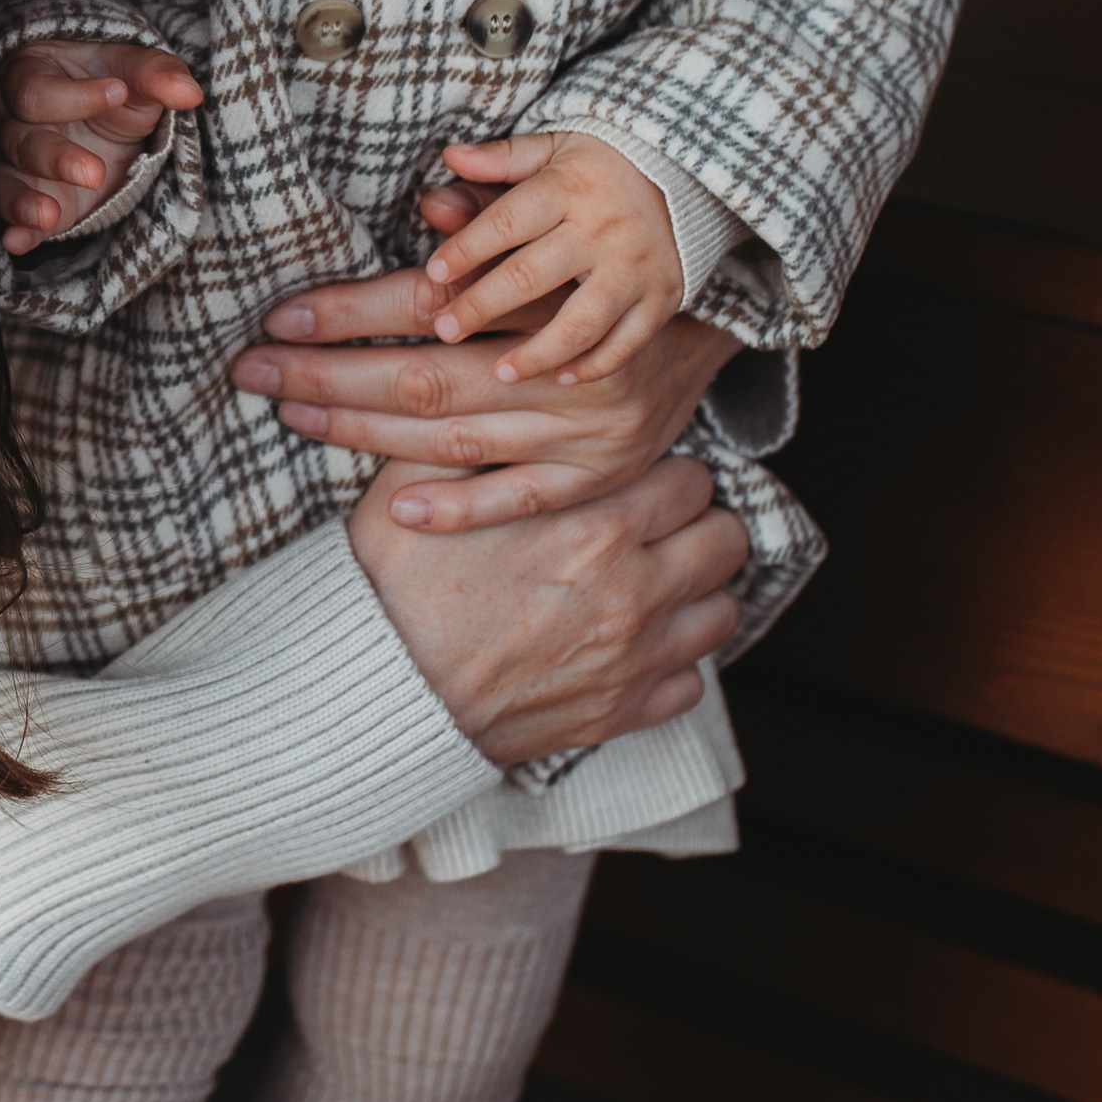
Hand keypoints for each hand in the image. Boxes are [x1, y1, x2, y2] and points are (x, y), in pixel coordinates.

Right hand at [0, 39, 200, 255]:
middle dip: (55, 158)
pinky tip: (18, 242)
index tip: (118, 93)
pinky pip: (9, 216)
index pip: (35, 89)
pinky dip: (15, 231)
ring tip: (49, 215)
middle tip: (95, 173)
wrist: (111, 126)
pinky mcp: (27, 199)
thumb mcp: (137, 75)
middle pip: (19, 139)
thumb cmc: (116, 87)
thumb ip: (157, 75)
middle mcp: (10, 119)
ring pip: (4, 180)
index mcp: (31, 74)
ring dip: (24, 201)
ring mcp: (12, 162)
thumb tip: (189, 92)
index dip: (74, 96)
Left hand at [230, 263, 735, 530]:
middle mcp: (559, 366)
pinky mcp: (596, 477)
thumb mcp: (555, 235)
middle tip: (253, 370)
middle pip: (423, 375)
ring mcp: (580, 429)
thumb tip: (434, 197)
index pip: (425, 302)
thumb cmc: (603, 275)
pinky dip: (459, 508)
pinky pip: (519, 498)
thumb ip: (492, 224)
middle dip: (328, 372)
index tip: (280, 317)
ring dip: (364, 430)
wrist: (705, 333)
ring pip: (454, 436)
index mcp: (543, 296)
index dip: (349, 309)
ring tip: (294, 415)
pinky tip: (394, 510)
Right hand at [350, 453, 745, 763]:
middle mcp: (633, 591)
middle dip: (694, 528)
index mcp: (596, 524)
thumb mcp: (421, 480)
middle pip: (724, 540)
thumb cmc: (394, 585)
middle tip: (654, 529)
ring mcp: (633, 659)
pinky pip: (690, 684)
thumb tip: (499, 388)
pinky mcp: (618, 714)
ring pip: (722, 612)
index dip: (663, 475)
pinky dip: (671, 665)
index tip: (636, 483)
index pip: (690, 479)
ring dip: (693, 594)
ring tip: (652, 585)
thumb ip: (477, 432)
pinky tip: (632, 647)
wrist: (378, 691)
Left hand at [425, 132, 682, 381]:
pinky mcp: (662, 298)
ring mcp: (635, 269)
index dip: (466, 248)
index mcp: (570, 187)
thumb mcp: (555, 147)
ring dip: (537, 352)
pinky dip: (595, 364)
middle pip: (532, 275)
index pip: (506, 221)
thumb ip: (503, 157)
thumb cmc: (606, 164)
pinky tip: (561, 378)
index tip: (433, 275)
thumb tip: (450, 156)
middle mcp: (603, 230)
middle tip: (444, 330)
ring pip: (581, 322)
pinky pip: (627, 342)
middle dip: (482, 305)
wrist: (691, 175)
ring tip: (499, 374)